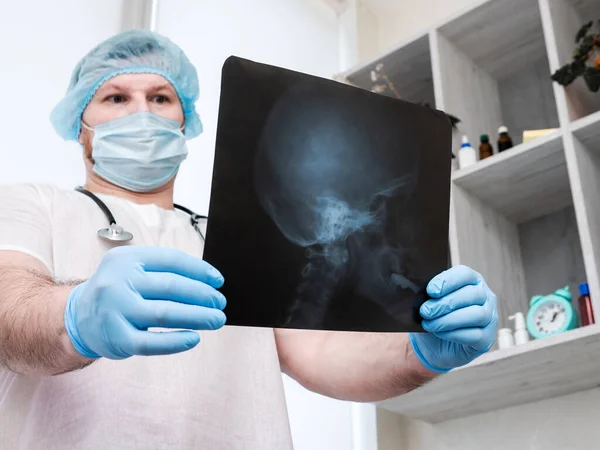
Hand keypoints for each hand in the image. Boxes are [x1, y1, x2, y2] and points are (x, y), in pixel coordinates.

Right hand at [64, 246, 226, 358]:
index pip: (171, 260)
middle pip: (171, 287)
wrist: (77, 317)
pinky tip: (194, 338)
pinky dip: (176, 342)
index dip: (199, 270)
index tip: (219, 281)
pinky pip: (151, 343)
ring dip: (197, 317)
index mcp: (127, 259)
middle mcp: (119, 282)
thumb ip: (163, 271)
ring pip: (165, 314)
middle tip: (220, 303)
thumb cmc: (118, 291)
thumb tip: (208, 282)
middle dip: (202, 295)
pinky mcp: (116, 338)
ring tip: (216, 319)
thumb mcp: (132, 269)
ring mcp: (116, 311)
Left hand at [409, 265, 497, 372]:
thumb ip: (428, 293)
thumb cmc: (434, 316)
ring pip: (476, 314)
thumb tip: (417, 290)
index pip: (464, 274)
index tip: (430, 291)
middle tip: (425, 311)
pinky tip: (440, 333)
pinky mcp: (486, 338)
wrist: (434, 345)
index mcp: (471, 281)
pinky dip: (454, 334)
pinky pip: (474, 335)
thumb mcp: (429, 301)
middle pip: (471, 294)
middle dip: (445, 303)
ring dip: (449, 320)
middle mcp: (485, 297)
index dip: (447, 281)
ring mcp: (489, 318)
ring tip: (429, 324)